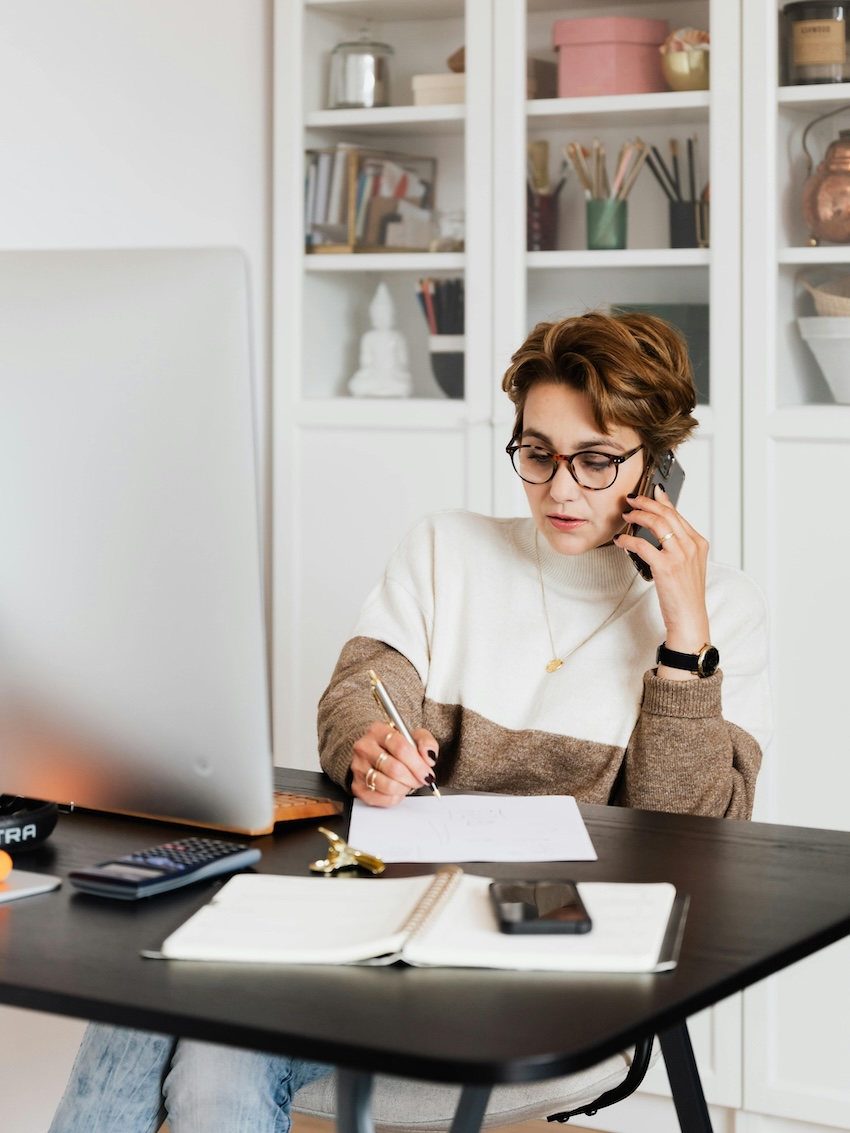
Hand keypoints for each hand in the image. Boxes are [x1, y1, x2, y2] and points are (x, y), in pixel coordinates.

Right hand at [350, 722, 438, 807]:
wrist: (379, 756)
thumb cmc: (398, 747)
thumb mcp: (415, 737)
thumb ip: (427, 743)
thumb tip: (429, 757)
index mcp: (378, 730)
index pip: (401, 748)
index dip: (418, 764)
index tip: (427, 772)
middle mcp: (364, 747)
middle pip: (395, 769)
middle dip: (413, 778)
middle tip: (421, 779)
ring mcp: (358, 767)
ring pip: (388, 785)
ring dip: (405, 788)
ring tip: (409, 782)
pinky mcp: (358, 786)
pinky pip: (382, 798)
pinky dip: (396, 797)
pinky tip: (398, 789)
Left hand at [615, 485, 710, 675]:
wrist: (690, 617)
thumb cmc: (686, 594)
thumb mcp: (689, 565)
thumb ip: (679, 546)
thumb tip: (660, 529)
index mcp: (698, 543)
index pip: (678, 514)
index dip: (662, 500)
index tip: (651, 491)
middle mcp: (691, 546)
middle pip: (666, 514)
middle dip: (646, 502)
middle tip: (632, 499)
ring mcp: (680, 555)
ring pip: (656, 523)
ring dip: (638, 515)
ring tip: (626, 515)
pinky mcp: (666, 567)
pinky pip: (642, 545)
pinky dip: (629, 539)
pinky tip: (621, 540)